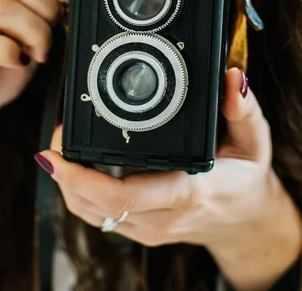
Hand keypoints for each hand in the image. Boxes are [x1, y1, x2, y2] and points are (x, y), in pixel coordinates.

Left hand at [37, 68, 301, 289]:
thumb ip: (242, 109)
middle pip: (97, 206)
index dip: (83, 177)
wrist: (247, 218)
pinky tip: (71, 170)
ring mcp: (150, 229)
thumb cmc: (246, 177)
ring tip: (58, 149)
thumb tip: (231, 78)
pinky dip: (78, 194)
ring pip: (92, 215)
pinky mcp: (141, 229)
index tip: (58, 151)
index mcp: (188, 192)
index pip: (125, 195)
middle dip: (65, 173)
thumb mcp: (253, 140)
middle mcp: (164, 217)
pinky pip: (99, 218)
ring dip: (67, 184)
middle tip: (55, 138)